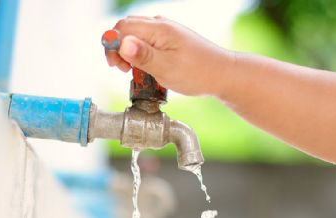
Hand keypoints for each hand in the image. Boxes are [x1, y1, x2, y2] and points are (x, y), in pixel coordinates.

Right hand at [105, 16, 233, 95]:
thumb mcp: (167, 68)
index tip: (117, 66)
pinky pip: (147, 41)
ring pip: (136, 35)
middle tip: (124, 69)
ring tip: (136, 71)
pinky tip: (147, 67)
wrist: (222, 74)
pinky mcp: (170, 40)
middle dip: (119, 48)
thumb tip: (121, 44)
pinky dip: (141, 53)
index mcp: (159, 29)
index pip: (122, 28)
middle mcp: (161, 25)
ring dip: (130, 52)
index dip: (113, 46)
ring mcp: (166, 31)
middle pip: (126, 28)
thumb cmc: (198, 73)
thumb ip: (143, 56)